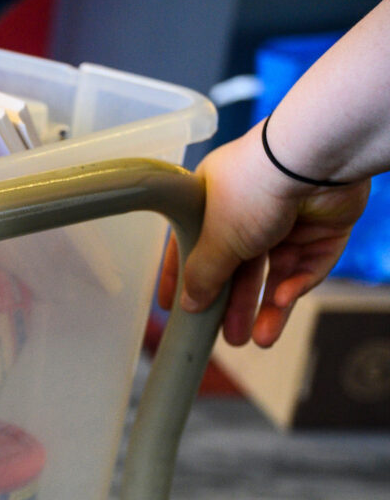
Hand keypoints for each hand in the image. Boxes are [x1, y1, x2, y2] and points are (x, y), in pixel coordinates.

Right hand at [158, 124, 369, 346]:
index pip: (192, 245)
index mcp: (213, 199)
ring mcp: (290, 217)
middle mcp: (250, 207)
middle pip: (239, 266)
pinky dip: (296, 285)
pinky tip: (282, 302)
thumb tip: (190, 303)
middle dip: (234, 305)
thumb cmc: (253, 186)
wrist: (314, 160)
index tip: (176, 308)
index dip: (183, 278)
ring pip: (276, 272)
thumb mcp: (214, 238)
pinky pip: (308, 265)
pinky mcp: (325, 227)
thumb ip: (202, 275)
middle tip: (229, 337)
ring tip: (260, 339)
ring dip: (266, 306)